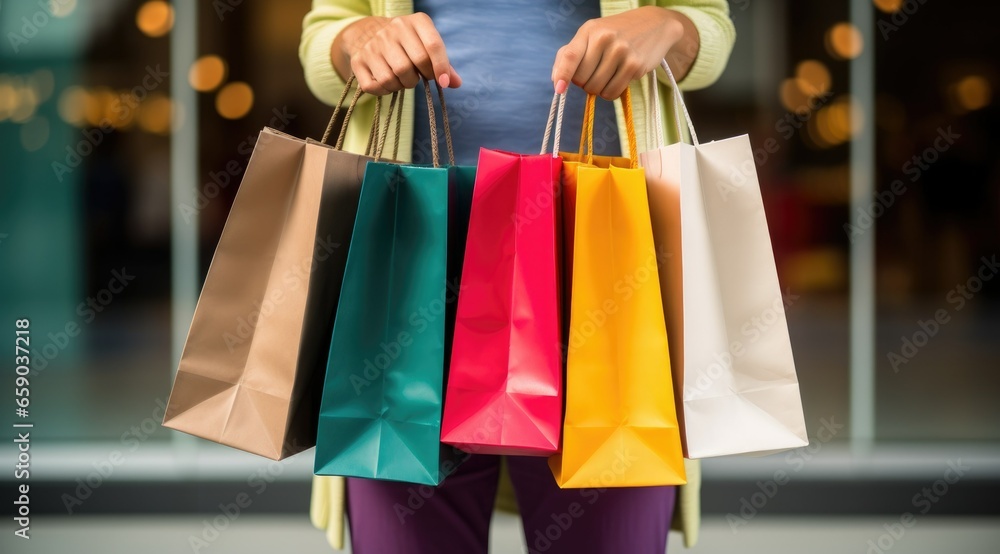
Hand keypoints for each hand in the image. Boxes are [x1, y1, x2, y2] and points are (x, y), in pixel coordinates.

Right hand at [333, 13, 462, 94]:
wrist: (370, 32)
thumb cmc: (408, 44)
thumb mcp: (427, 45)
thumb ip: (443, 64)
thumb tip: (456, 83)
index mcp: (415, 22)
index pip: (433, 45)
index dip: (441, 68)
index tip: (444, 83)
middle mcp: (393, 29)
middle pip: (412, 66)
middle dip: (418, 79)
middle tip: (417, 77)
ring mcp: (373, 44)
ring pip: (392, 78)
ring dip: (401, 86)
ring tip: (402, 78)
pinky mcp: (359, 60)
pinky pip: (375, 86)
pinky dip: (384, 91)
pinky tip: (388, 83)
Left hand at [551, 7, 693, 99]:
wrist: (654, 25)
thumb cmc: (616, 33)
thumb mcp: (592, 34)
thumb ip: (570, 53)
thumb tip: (556, 80)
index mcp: (590, 30)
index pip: (570, 56)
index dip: (562, 75)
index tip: (559, 90)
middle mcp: (605, 39)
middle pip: (582, 79)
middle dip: (584, 82)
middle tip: (594, 72)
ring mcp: (621, 52)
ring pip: (596, 89)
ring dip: (598, 89)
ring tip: (606, 75)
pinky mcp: (635, 65)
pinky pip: (612, 92)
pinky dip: (610, 92)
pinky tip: (617, 79)